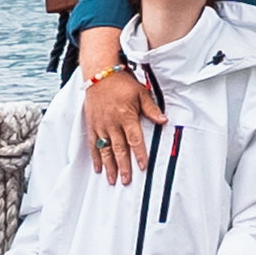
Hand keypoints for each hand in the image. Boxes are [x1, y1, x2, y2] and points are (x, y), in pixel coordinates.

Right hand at [80, 67, 157, 184]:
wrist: (99, 74)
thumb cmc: (121, 83)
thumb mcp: (141, 93)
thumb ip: (151, 109)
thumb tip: (163, 121)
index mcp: (126, 116)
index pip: (135, 139)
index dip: (139, 154)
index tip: (143, 166)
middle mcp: (112, 123)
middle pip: (119, 149)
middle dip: (123, 166)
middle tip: (126, 180)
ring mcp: (101, 125)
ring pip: (105, 150)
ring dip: (109, 166)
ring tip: (112, 179)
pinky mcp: (92, 125)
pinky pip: (93, 144)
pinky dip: (96, 157)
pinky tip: (99, 167)